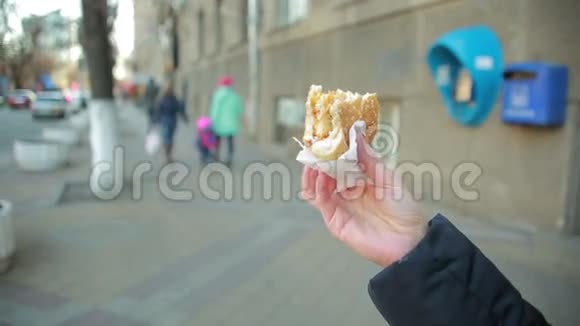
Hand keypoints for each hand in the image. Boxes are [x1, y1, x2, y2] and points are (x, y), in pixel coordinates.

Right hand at [301, 132, 427, 267]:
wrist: (410, 240)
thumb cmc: (404, 210)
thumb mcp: (388, 178)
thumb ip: (370, 159)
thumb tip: (357, 134)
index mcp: (360, 183)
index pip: (340, 164)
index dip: (333, 152)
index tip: (328, 136)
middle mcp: (347, 194)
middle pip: (325, 175)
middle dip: (319, 160)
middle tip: (316, 146)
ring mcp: (340, 208)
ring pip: (317, 188)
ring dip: (313, 173)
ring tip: (315, 160)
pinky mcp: (335, 221)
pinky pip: (320, 202)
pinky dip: (317, 188)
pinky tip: (320, 175)